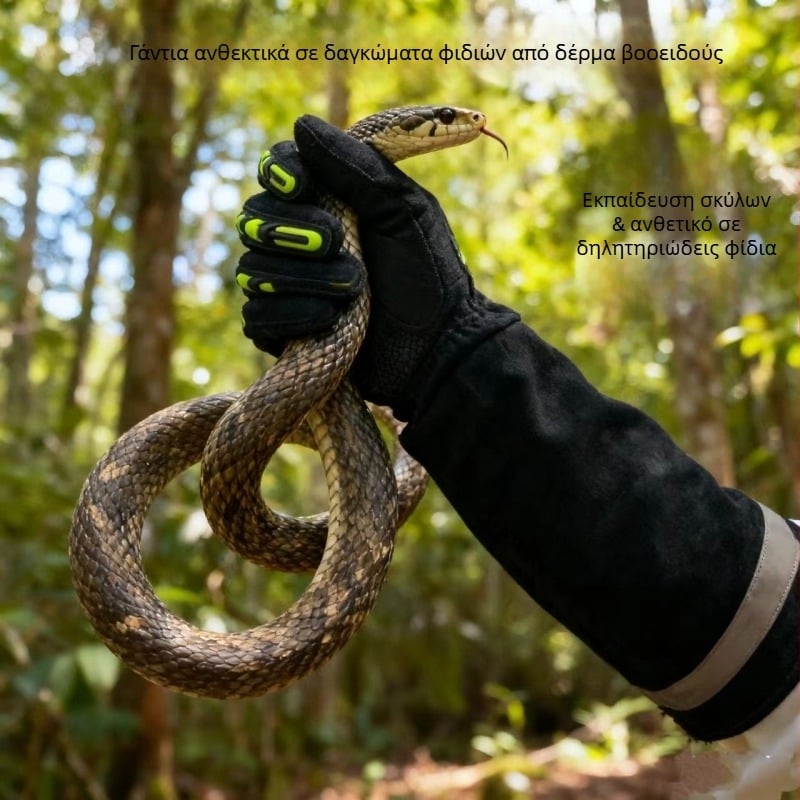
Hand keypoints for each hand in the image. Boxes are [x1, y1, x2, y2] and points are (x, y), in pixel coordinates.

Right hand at [236, 115, 516, 417]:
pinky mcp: (283, 330)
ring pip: (252, 266)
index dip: (280, 174)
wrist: (437, 348)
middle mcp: (301, 240)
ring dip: (303, 276)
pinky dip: (290, 313)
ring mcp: (288, 286)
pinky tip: (328, 319)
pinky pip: (256, 314)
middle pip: (255, 218)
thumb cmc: (429, 276)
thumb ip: (358, 168)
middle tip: (340, 244)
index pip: (277, 172)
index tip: (302, 185)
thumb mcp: (403, 212)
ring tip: (353, 290)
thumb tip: (301, 124)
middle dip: (295, 230)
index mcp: (329, 203)